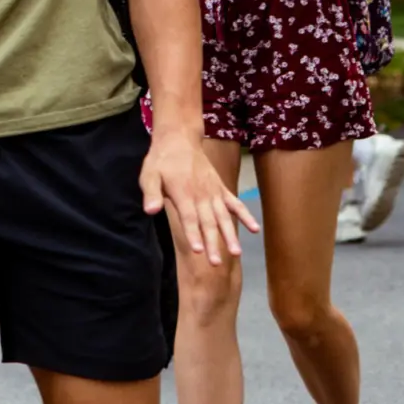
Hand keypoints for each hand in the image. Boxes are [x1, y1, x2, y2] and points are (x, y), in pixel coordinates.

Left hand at [140, 129, 257, 268]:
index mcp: (183, 193)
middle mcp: (201, 195)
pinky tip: (255, 229)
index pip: (189, 218)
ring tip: (236, 253)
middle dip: (212, 243)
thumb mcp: (149, 174)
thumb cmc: (161, 161)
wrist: (180, 140)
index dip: (193, 234)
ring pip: (223, 217)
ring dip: (230, 235)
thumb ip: (151, 193)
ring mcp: (214, 192)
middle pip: (208, 222)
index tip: (199, 251)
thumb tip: (150, 211)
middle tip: (216, 263)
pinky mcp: (221, 189)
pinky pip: (235, 203)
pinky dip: (245, 215)